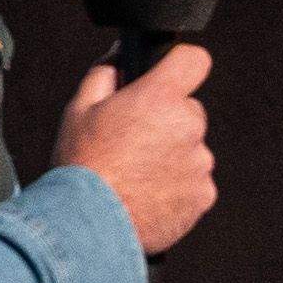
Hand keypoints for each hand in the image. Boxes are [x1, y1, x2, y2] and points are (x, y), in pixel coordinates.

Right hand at [52, 43, 215, 252]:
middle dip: (168, 121)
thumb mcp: (79, 109)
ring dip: (173, 156)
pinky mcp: (203, 195)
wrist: (87, 225)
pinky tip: (149, 194)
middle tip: (135, 142)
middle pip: (190, 111)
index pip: (194, 61)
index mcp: (158, 98)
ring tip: (138, 175)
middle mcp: (186, 127)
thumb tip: (119, 57)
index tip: (172, 76)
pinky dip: (179, 187)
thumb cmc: (81, 167)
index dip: (182, 66)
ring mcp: (199, 163)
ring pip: (193, 149)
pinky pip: (196, 182)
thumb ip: (104, 73)